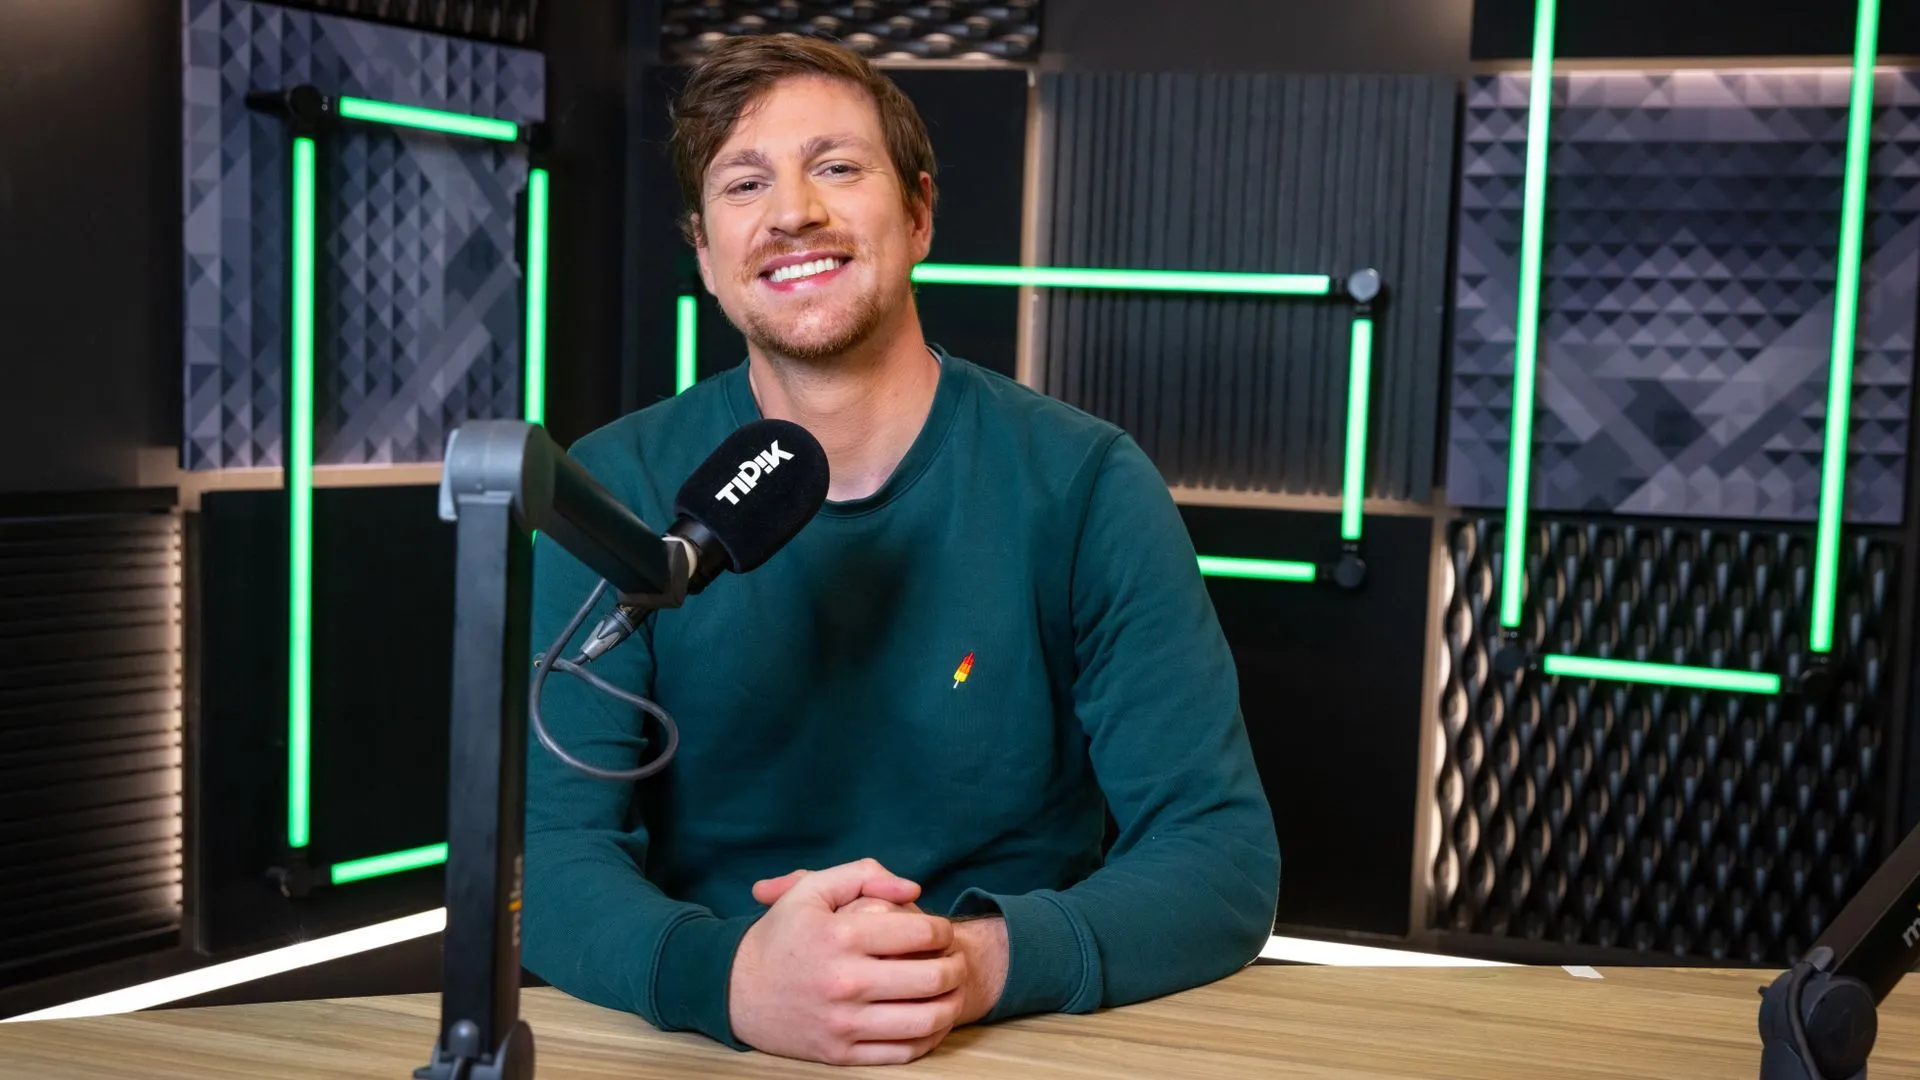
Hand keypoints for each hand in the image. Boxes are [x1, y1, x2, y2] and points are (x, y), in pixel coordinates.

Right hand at [729, 859, 967, 1064]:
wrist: (735, 990)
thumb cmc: (781, 935)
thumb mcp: (812, 889)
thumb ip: (864, 875)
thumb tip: (913, 889)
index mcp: (842, 936)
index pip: (922, 932)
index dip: (944, 930)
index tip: (943, 932)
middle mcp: (845, 981)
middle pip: (932, 978)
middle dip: (956, 967)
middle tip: (956, 961)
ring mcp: (844, 1022)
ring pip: (924, 1020)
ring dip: (951, 1004)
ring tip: (952, 991)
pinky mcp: (840, 1054)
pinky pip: (902, 1052)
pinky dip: (929, 1038)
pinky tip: (931, 1021)